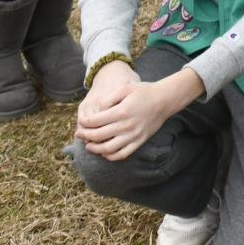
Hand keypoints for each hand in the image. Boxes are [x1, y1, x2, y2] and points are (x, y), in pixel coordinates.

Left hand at [74, 67, 201, 161]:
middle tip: (78, 134)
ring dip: (95, 149)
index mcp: (121, 111)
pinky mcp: (139, 141)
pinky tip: (104, 152)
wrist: (164, 100)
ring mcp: (133, 135)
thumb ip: (109, 98)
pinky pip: (122, 154)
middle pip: (98, 136)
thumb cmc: (144, 92)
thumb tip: (97, 111)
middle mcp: (126, 126)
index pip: (96, 121)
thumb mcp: (125, 88)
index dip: (84, 123)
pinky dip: (110, 156)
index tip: (80, 122)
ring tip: (89, 145)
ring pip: (108, 149)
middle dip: (85, 135)